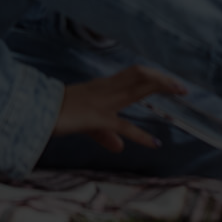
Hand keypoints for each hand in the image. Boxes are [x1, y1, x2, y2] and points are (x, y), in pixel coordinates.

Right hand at [51, 65, 186, 152]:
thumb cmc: (59, 113)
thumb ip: (106, 135)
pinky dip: (141, 135)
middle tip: (184, 87)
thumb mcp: (87, 124)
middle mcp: (106, 89)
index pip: (134, 74)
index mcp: (104, 86)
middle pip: (140, 76)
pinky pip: (123, 126)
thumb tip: (120, 147)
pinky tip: (154, 143)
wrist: (37, 112)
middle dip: (162, 79)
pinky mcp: (97, 118)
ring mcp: (103, 101)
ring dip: (159, 86)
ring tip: (179, 91)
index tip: (171, 81)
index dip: (154, 76)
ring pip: (136, 86)